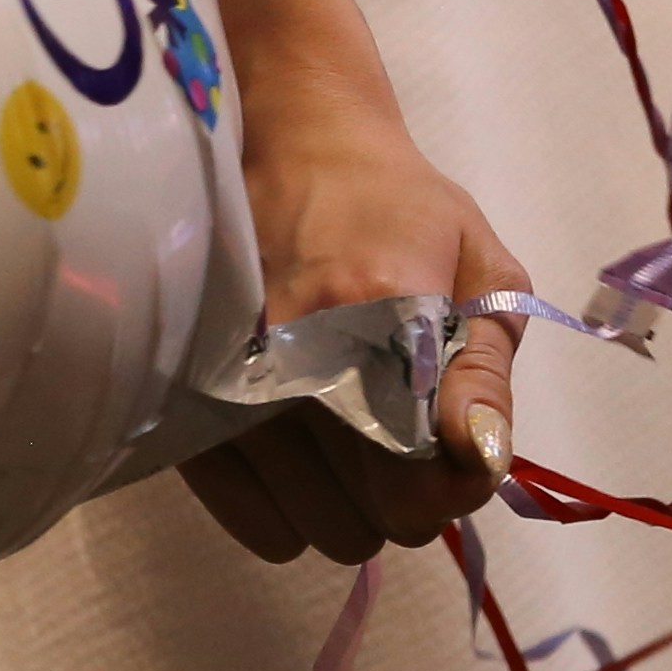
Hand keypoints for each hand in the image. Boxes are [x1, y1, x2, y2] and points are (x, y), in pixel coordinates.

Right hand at [179, 1, 529, 567]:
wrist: (282, 139)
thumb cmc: (395, 204)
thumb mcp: (479, 268)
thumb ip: (485, 372)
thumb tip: (480, 461)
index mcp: (372, 313)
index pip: (421, 480)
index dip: (453, 475)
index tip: (451, 434)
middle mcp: (289, 359)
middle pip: (374, 520)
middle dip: (402, 488)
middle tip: (398, 418)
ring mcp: (226, 391)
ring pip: (318, 531)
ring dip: (346, 499)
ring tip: (344, 421)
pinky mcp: (186, 411)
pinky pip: (260, 524)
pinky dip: (290, 504)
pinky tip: (298, 444)